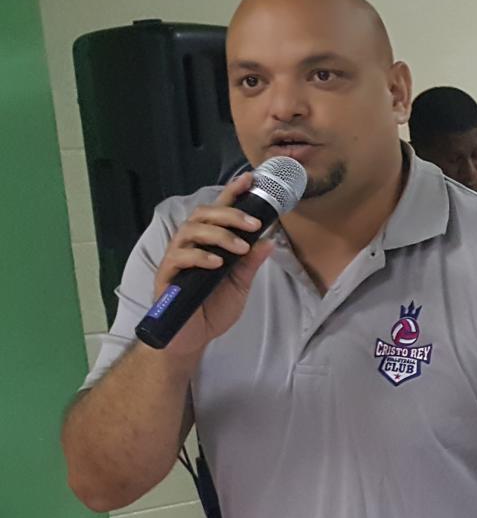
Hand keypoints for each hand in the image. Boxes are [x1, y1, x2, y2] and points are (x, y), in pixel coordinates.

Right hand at [150, 171, 275, 359]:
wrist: (194, 337)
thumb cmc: (213, 308)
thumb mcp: (240, 285)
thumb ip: (251, 263)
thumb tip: (269, 241)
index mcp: (209, 243)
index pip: (218, 212)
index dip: (231, 193)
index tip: (249, 179)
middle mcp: (190, 245)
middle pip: (203, 215)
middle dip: (230, 214)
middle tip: (253, 223)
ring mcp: (176, 259)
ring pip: (191, 231)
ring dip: (219, 235)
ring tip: (240, 247)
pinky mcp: (166, 275)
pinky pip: (179, 257)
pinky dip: (200, 256)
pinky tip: (216, 263)